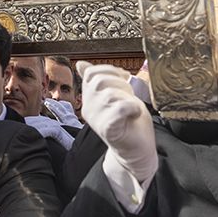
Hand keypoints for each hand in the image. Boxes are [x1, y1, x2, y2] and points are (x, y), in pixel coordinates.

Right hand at [77, 62, 157, 182]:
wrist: (137, 152)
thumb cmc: (130, 123)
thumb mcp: (115, 95)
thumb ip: (101, 80)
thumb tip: (80, 64)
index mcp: (88, 99)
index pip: (91, 74)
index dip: (110, 70)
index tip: (124, 78)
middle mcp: (88, 108)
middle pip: (99, 81)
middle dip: (120, 83)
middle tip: (129, 96)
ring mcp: (96, 120)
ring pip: (110, 94)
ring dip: (128, 97)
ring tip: (132, 109)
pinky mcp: (108, 129)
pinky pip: (119, 108)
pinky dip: (132, 108)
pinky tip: (135, 114)